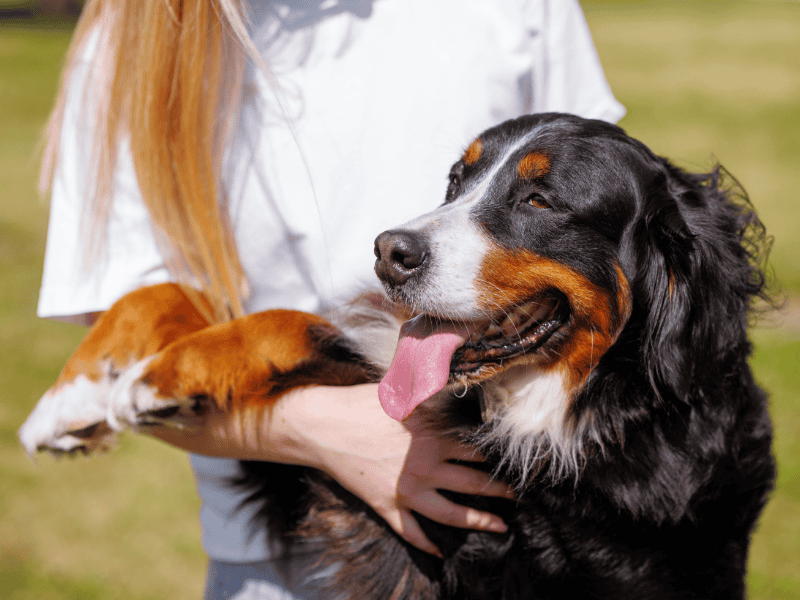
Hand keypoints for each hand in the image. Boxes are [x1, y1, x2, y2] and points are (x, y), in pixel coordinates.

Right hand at [149, 383, 513, 555]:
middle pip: (473, 483)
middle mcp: (425, 466)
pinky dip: (426, 544)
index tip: (512, 460)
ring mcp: (406, 490)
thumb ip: (430, 383)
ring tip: (501, 526)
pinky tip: (440, 552)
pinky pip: (410, 531)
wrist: (322, 426)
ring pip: (451, 514)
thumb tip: (452, 364)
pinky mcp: (386, 505)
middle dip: (499, 490)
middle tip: (516, 495)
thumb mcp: (400, 388)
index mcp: (432, 436)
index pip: (475, 450)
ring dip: (479, 521)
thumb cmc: (360, 403)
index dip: (495, 456)